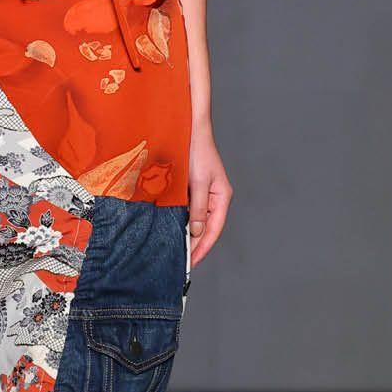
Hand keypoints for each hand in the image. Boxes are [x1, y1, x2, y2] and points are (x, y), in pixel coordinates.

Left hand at [187, 124, 232, 268]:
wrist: (188, 128)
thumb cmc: (197, 150)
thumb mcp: (198, 182)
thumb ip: (198, 208)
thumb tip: (196, 232)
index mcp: (222, 197)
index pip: (214, 230)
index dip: (203, 248)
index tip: (191, 262)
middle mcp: (214, 198)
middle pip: (206, 228)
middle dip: (195, 245)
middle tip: (180, 262)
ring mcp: (203, 194)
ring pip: (196, 220)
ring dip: (187, 234)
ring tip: (174, 250)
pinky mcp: (191, 189)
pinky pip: (187, 210)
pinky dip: (180, 221)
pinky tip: (170, 229)